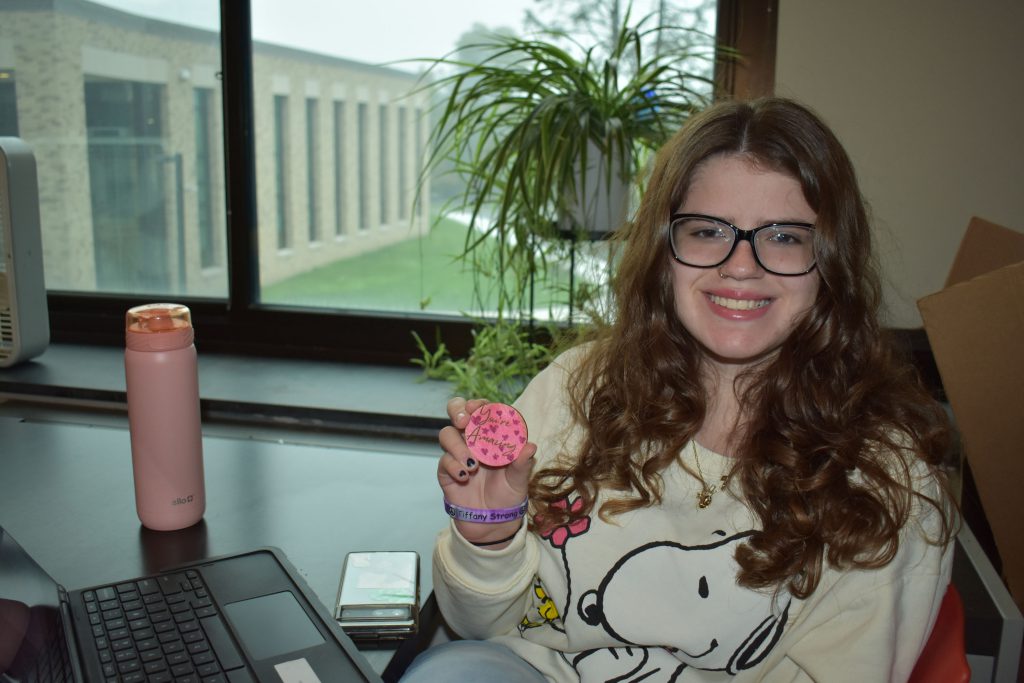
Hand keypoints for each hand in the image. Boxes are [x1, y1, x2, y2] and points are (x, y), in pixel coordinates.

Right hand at [437, 397, 535, 545]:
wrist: (492, 523)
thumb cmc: (508, 495)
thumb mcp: (519, 481)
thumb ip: (522, 464)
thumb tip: (530, 447)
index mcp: (492, 435)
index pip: (484, 410)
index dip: (481, 405)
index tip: (479, 408)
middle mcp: (473, 440)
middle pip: (458, 412)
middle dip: (458, 410)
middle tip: (464, 421)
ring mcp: (458, 454)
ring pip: (447, 434)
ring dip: (457, 444)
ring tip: (472, 464)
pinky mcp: (446, 471)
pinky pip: (444, 460)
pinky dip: (453, 465)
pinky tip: (465, 476)